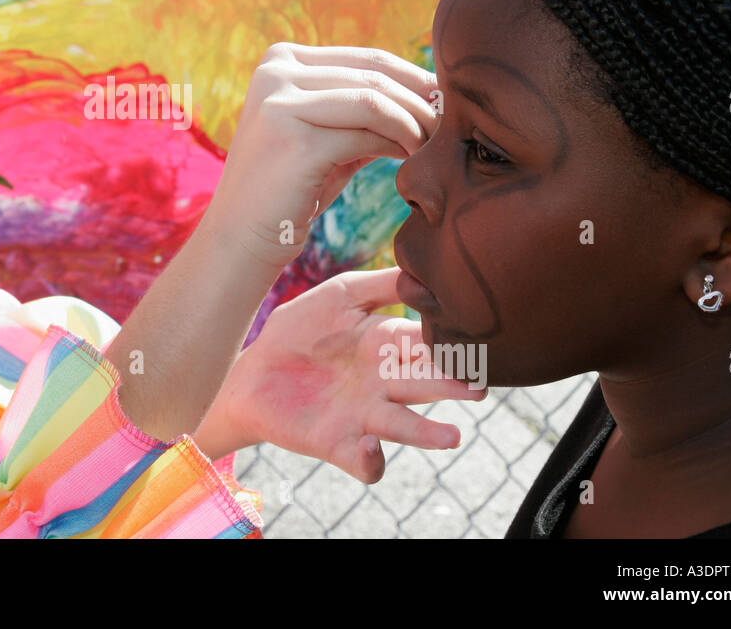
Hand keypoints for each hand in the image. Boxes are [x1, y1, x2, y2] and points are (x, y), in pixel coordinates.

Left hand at [198, 269, 485, 482]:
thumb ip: (380, 284)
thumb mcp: (339, 296)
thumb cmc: (300, 330)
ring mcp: (363, 416)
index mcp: (387, 345)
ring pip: (403, 426)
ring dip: (426, 433)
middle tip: (478, 387)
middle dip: (451, 386)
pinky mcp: (338, 443)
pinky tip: (370, 448)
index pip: (425, 344)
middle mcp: (384, 383)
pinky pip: (362, 460)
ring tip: (451, 436)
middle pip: (423, 384)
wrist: (252, 371)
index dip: (448, 345)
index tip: (474, 343)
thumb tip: (423, 270)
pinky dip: (370, 460)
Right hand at [201, 44, 437, 271]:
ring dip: (416, 121)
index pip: (367, 59)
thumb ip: (363, 109)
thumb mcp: (327, 137)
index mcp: (280, 59)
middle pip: (374, 74)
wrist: (240, 240)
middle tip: (454, 125)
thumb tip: (432, 92)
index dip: (415, 80)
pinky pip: (367, 130)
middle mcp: (275, 70)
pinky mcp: (293, 135)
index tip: (446, 106)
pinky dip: (400, 141)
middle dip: (422, 99)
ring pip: (375, 98)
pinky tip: (415, 159)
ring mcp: (279, 99)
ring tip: (438, 145)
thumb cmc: (291, 191)